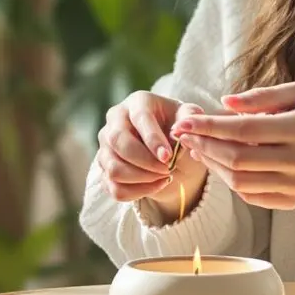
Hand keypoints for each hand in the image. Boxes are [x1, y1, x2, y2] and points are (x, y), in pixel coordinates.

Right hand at [96, 91, 210, 217]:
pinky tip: (156, 185)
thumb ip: (191, 117)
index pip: (139, 118)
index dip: (153, 140)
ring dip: (141, 179)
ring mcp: (105, 145)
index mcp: (137, 102)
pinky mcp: (104, 168)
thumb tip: (179, 130)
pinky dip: (136, 192)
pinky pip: (113, 188)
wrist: (166, 144)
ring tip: (164, 177)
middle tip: (167, 170)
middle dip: (145, 162)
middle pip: (118, 142)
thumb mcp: (189, 118)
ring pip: (113, 168)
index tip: (168, 157)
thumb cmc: (176, 126)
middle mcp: (115, 121)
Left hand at [173, 82, 294, 209]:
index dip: (210, 126)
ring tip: (198, 147)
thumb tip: (224, 104)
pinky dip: (231, 181)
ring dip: (213, 165)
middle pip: (238, 159)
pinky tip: (219, 163)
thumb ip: (262, 97)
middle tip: (184, 134)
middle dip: (205, 146)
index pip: (245, 130)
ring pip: (241, 182)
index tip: (185, 120)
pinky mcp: (294, 201)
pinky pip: (252, 196)